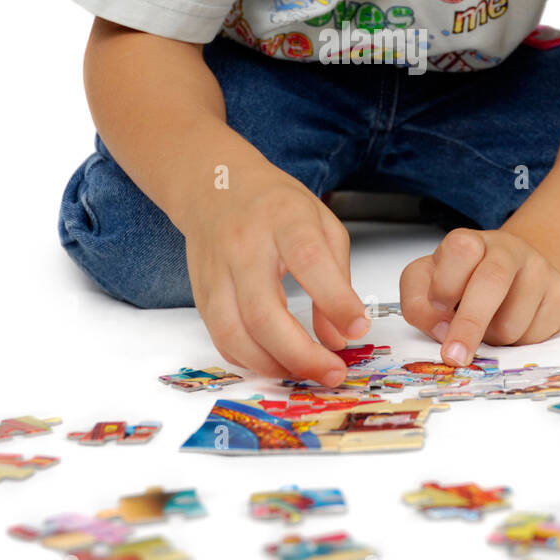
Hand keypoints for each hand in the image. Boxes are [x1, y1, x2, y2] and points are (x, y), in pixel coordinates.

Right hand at [181, 161, 368, 385]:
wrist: (215, 185)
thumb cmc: (274, 204)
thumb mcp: (321, 222)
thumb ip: (336, 277)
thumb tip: (340, 335)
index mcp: (283, 219)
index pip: (308, 260)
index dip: (335, 300)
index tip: (359, 328)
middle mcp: (243, 246)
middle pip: (264, 311)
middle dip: (301, 353)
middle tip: (332, 372)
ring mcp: (216, 271)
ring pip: (234, 333)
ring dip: (273, 365)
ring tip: (305, 373)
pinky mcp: (201, 293)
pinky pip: (220, 339)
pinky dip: (248, 360)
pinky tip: (275, 363)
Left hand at [400, 227, 559, 363]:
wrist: (515, 270)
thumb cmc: (461, 281)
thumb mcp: (427, 283)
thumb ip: (418, 304)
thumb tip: (442, 330)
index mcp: (469, 241)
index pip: (459, 249)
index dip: (446, 284)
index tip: (439, 309)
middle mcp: (507, 249)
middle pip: (491, 282)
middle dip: (469, 325)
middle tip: (454, 356)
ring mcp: (538, 269)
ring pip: (511, 323)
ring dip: (492, 339)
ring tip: (489, 324)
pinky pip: (535, 337)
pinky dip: (517, 345)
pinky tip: (513, 324)